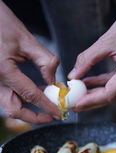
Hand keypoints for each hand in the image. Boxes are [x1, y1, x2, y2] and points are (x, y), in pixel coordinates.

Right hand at [0, 1, 59, 122]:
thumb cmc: (0, 22)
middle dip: (34, 117)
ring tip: (47, 101)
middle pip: (15, 110)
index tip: (59, 113)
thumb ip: (44, 62)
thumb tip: (54, 82)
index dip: (47, 107)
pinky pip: (7, 96)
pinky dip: (22, 98)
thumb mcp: (26, 40)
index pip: (30, 95)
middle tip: (52, 115)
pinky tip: (36, 92)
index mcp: (3, 70)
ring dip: (29, 108)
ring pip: (10, 105)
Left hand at [68, 0, 115, 111]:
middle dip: (93, 101)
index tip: (76, 103)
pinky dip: (104, 84)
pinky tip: (89, 83)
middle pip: (113, 96)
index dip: (92, 100)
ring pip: (115, 92)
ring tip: (79, 95)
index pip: (111, 93)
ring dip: (97, 93)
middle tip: (75, 105)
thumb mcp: (106, 40)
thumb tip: (73, 76)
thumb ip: (87, 59)